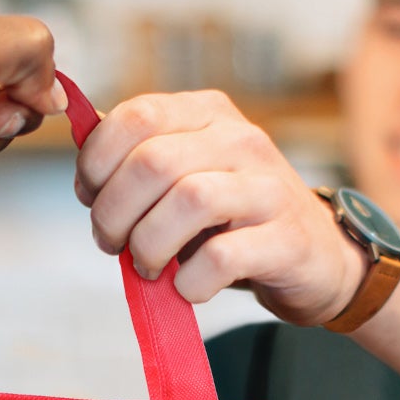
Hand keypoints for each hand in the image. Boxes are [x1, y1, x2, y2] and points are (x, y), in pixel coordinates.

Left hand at [75, 90, 368, 325]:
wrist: (315, 256)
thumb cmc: (233, 219)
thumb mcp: (185, 174)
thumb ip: (135, 161)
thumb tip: (85, 159)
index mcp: (208, 113)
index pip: (135, 116)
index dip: (97, 163)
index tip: (91, 198)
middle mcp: (241, 139)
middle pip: (153, 162)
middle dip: (114, 213)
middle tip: (112, 243)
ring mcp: (268, 187)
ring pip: (188, 201)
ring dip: (148, 246)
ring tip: (147, 266)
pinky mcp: (287, 239)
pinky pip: (221, 257)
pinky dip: (189, 280)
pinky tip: (187, 286)